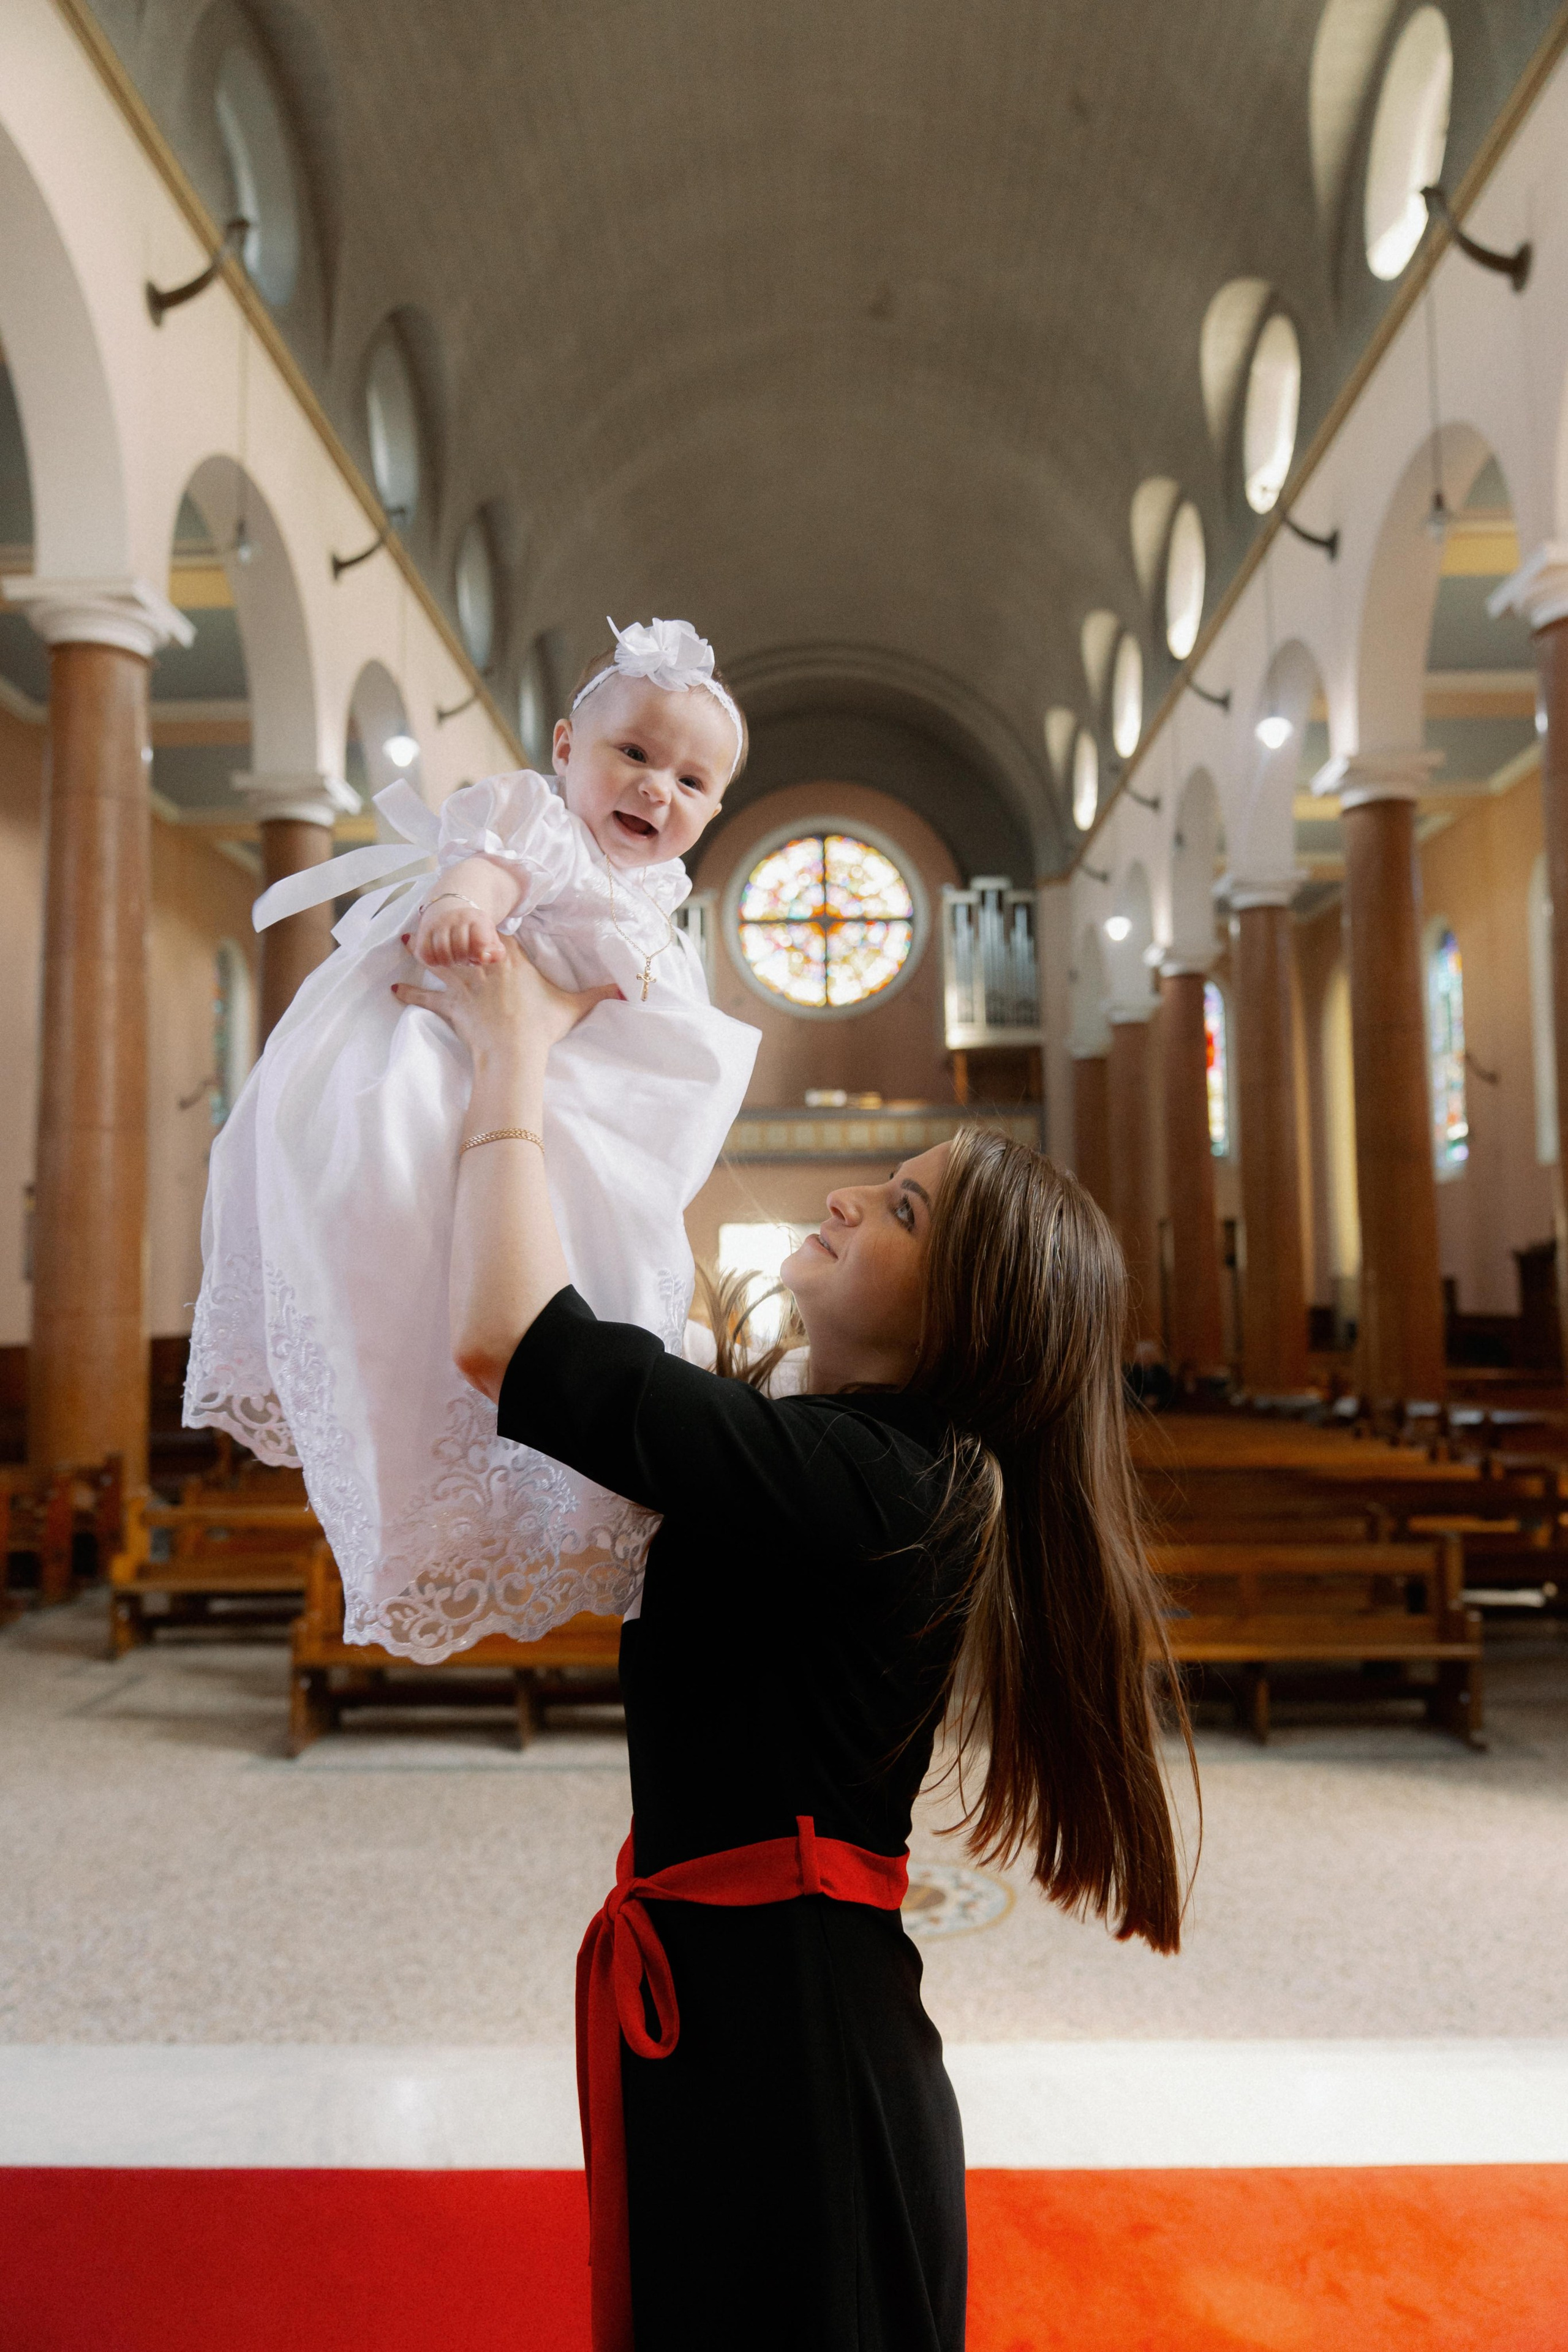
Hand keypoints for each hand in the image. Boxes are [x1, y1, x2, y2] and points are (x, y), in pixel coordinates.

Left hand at [393, 935, 619, 1061]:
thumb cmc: (542, 1026)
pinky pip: (425, 997)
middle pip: (461, 937)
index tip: (479, 916)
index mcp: (510, 957)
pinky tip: (393, 989)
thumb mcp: (573, 1006)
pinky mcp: (450, 1005)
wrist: (515, 1050)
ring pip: (438, 958)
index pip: (495, 932)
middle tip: (431, 912)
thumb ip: (598, 994)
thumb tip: (629, 991)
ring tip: (404, 938)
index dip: (485, 925)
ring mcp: (464, 983)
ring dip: (420, 949)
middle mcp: (482, 964)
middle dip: (447, 926)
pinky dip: (410, 993)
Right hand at [412, 898, 506, 968]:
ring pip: (442, 953)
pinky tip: (440, 957)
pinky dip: (434, 961)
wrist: (450, 906)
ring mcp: (438, 923)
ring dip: (449, 962)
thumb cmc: (474, 930)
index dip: (480, 955)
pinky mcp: (423, 931)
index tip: (478, 954)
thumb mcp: (490, 938)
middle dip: (464, 960)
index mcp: (477, 918)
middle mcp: (456, 917)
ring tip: (453, 957)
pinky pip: (426, 954)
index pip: (479, 942)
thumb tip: (486, 958)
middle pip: (460, 950)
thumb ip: (496, 952)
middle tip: (465, 957)